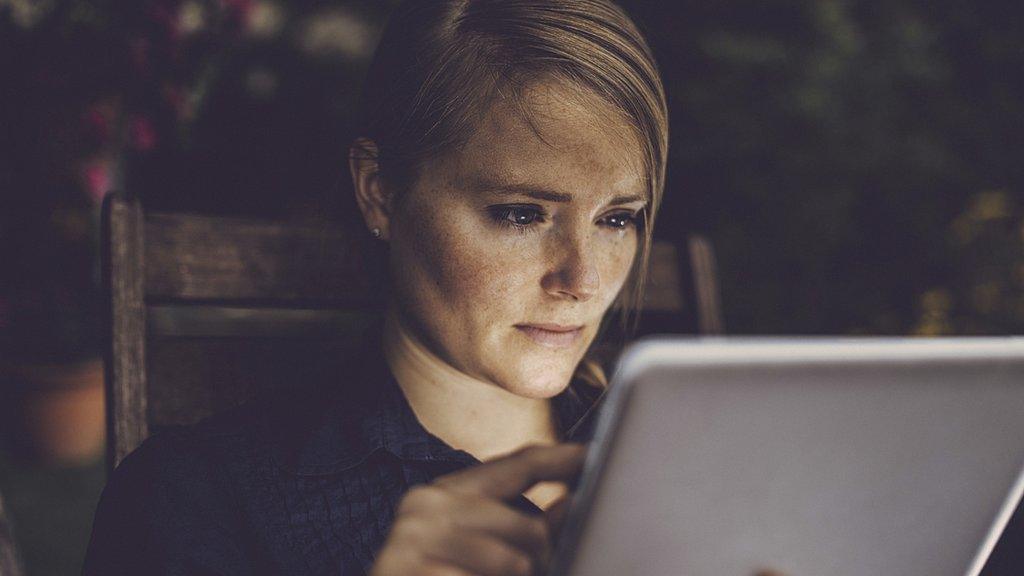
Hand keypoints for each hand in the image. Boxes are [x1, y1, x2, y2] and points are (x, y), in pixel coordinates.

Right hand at [370, 443, 585, 575]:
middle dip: (543, 559)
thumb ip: (517, 526)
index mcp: (444, 493)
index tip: (594, 456)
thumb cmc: (437, 575)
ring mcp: (415, 539)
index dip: (562, 460)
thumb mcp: (478, 548)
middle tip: (535, 570)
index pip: (518, 466)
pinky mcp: (414, 570)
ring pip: (516, 562)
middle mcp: (427, 505)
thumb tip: (569, 506)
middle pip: (531, 525)